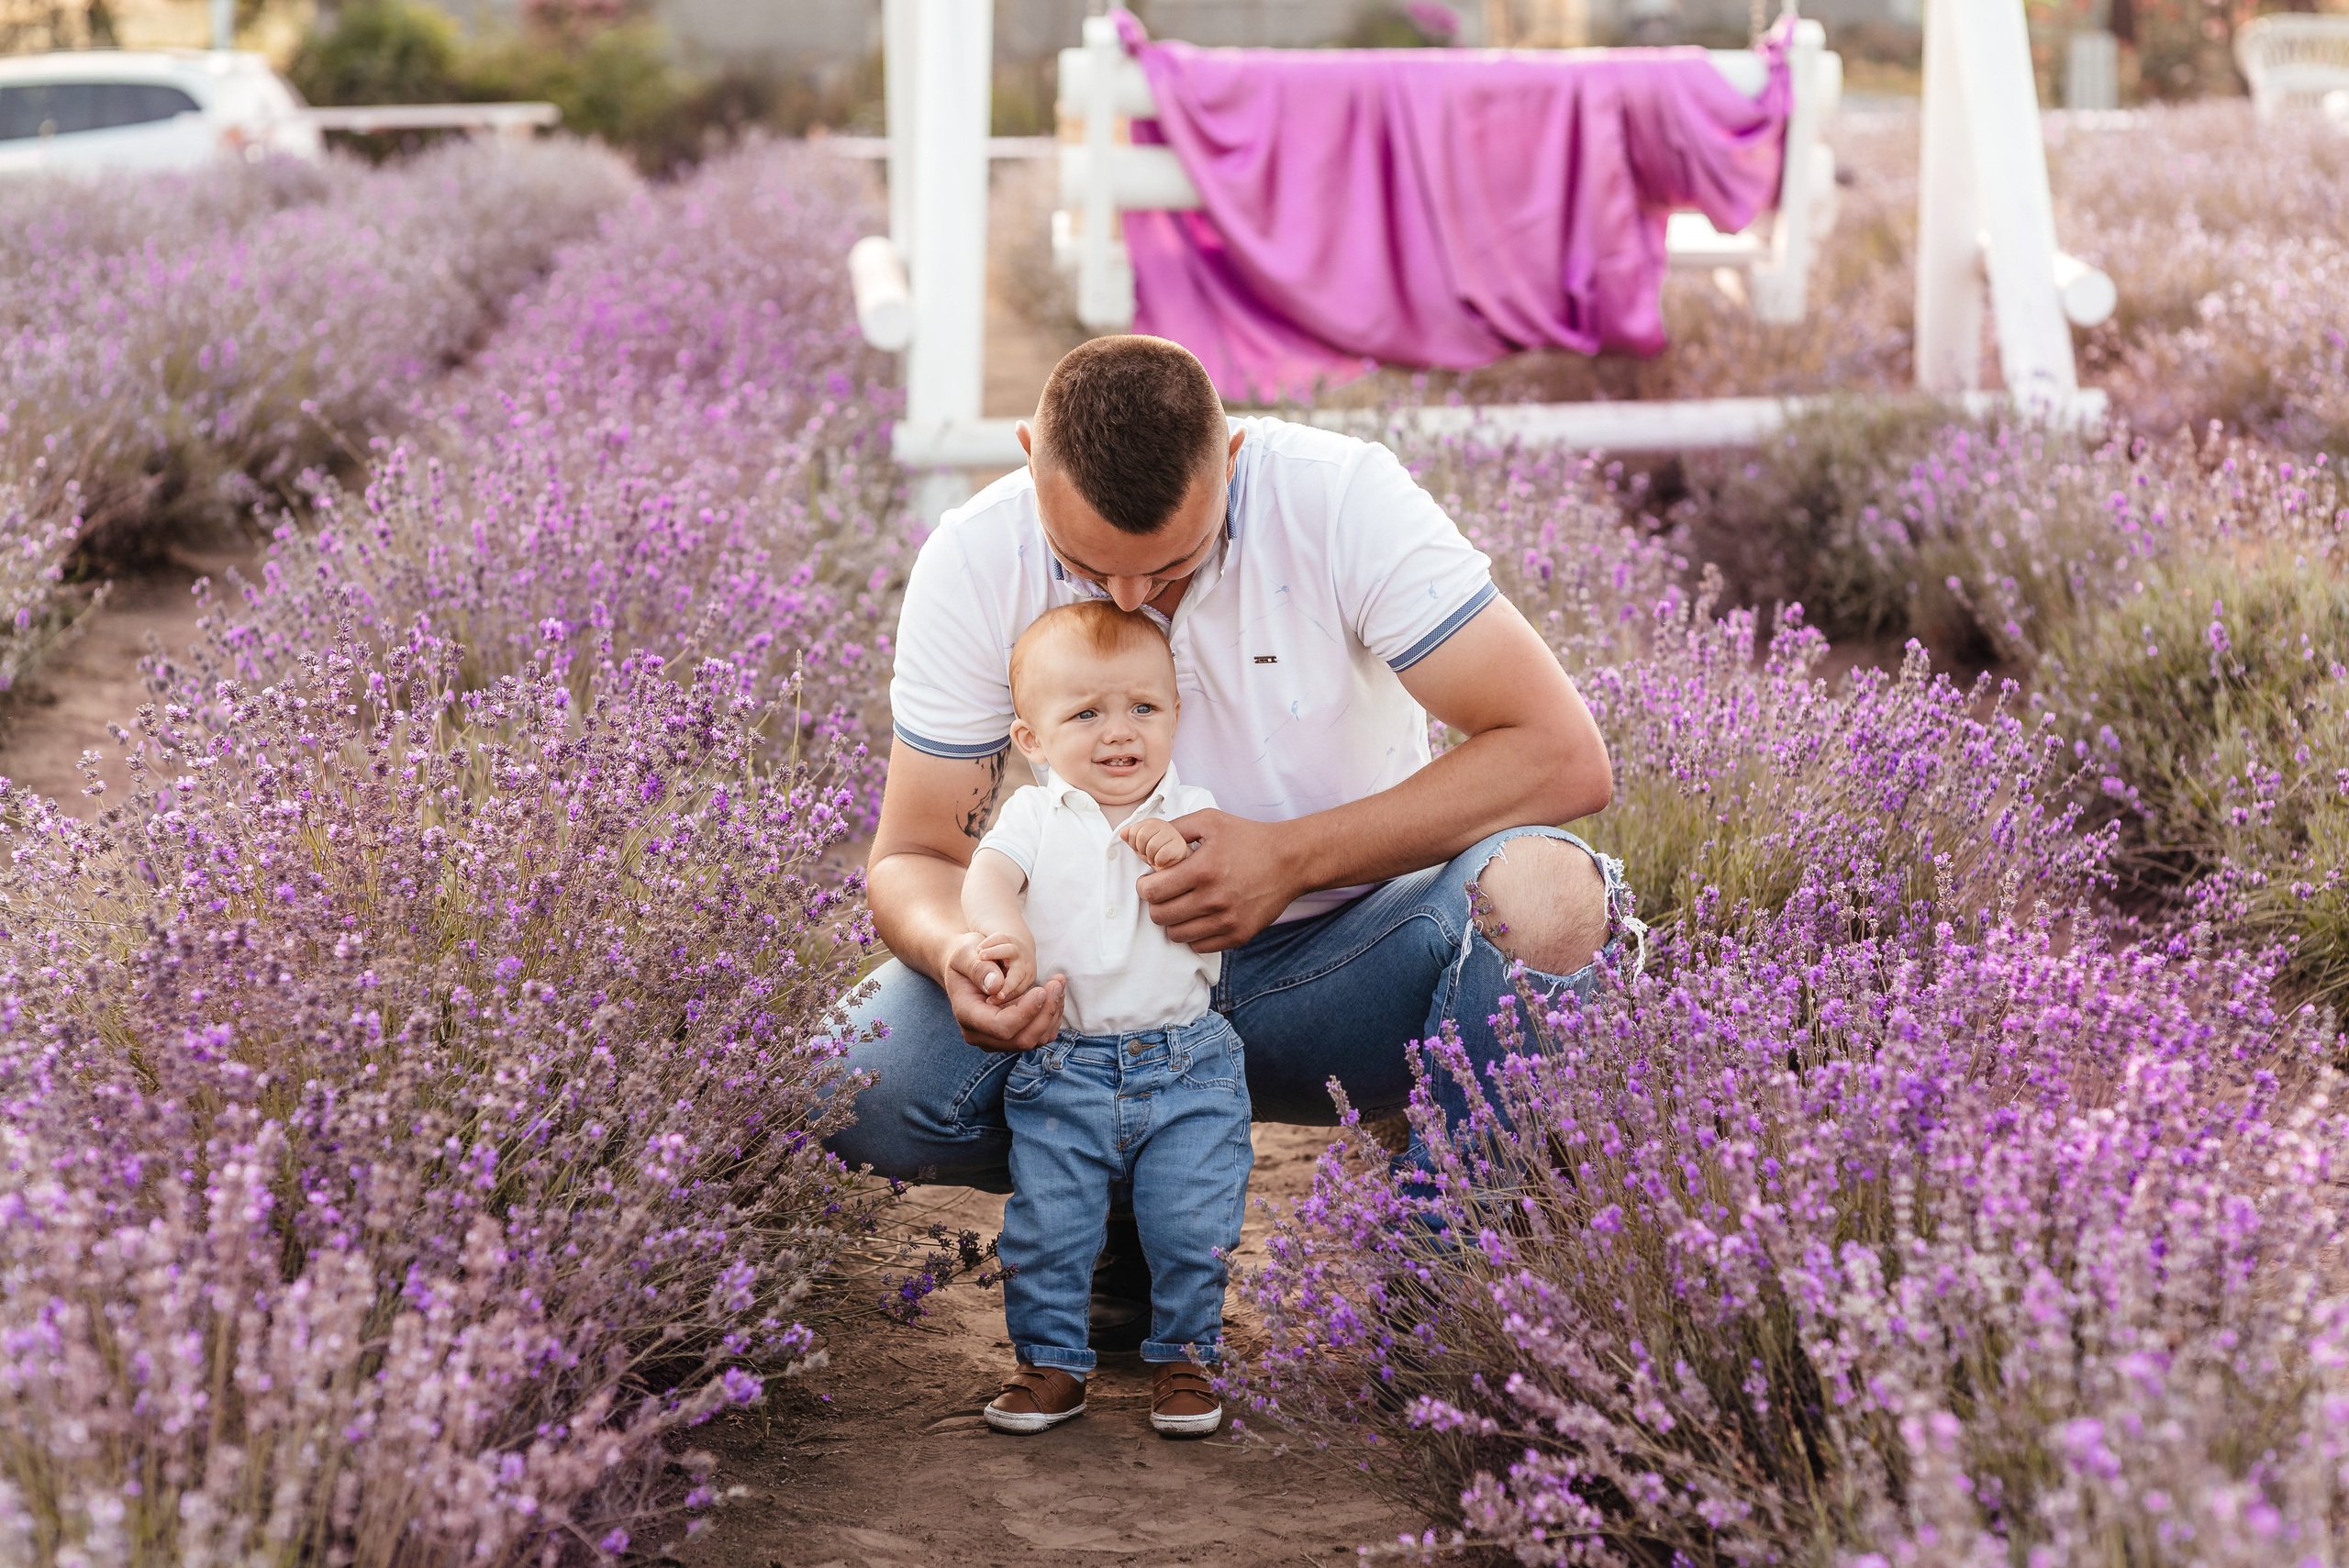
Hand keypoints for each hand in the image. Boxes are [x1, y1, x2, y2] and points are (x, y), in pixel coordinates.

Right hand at [940, 932, 1063, 1051]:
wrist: (969, 966)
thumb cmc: (967, 957)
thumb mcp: (965, 953)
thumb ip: (978, 968)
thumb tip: (997, 985)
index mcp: (967, 1015)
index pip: (1001, 1027)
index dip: (1026, 1012)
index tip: (1041, 990)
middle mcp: (981, 1035)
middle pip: (1022, 1039)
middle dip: (1046, 1013)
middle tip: (1057, 983)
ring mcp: (997, 1039)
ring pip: (1036, 1039)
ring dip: (1053, 1013)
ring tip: (1058, 983)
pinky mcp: (1012, 1036)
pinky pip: (1040, 1035)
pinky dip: (1052, 1015)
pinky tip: (1055, 993)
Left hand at [1117, 816, 1191, 869]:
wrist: (1172, 866)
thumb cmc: (1156, 854)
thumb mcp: (1138, 846)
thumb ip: (1129, 837)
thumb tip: (1123, 832)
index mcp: (1151, 823)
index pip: (1133, 831)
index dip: (1134, 843)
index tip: (1140, 848)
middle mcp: (1163, 825)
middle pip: (1142, 837)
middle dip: (1142, 850)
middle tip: (1149, 854)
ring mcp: (1173, 834)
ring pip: (1152, 846)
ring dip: (1151, 857)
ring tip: (1155, 857)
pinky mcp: (1180, 846)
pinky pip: (1162, 854)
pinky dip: (1159, 861)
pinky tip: (1163, 860)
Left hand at [1136, 809, 1300, 953]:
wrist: (1290, 861)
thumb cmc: (1247, 838)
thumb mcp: (1208, 822)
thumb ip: (1167, 829)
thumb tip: (1129, 834)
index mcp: (1203, 869)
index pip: (1153, 892)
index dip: (1145, 886)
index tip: (1152, 880)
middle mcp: (1214, 899)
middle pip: (1160, 916)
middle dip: (1156, 903)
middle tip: (1166, 892)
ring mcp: (1227, 921)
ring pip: (1176, 935)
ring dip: (1173, 920)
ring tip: (1183, 903)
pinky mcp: (1239, 935)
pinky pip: (1199, 946)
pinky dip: (1194, 933)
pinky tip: (1201, 915)